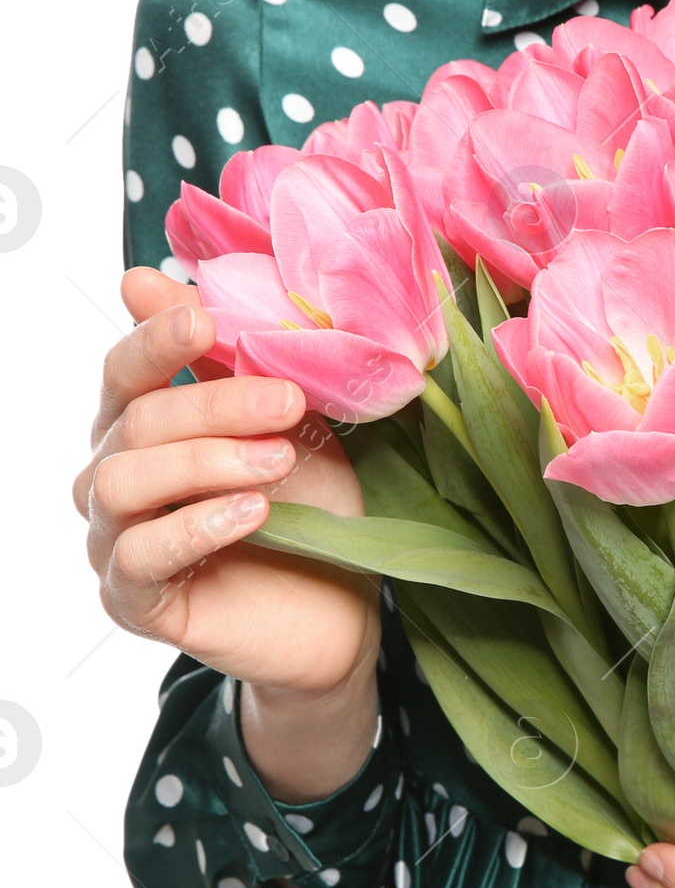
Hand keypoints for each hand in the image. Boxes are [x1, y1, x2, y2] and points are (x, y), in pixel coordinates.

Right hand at [75, 266, 379, 798]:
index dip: (157, 338)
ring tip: (277, 463)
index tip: (205, 319)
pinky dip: (195, 526)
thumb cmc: (316, 505)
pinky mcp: (135, 600)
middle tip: (288, 403)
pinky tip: (252, 512)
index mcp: (147, 424)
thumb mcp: (294, 425)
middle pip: (135, 420)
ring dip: (205, 461)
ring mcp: (116, 539)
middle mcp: (115, 475)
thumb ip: (242, 363)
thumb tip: (169, 279)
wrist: (346, 608)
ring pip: (122, 480)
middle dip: (213, 404)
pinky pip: (137, 555)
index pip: (125, 369)